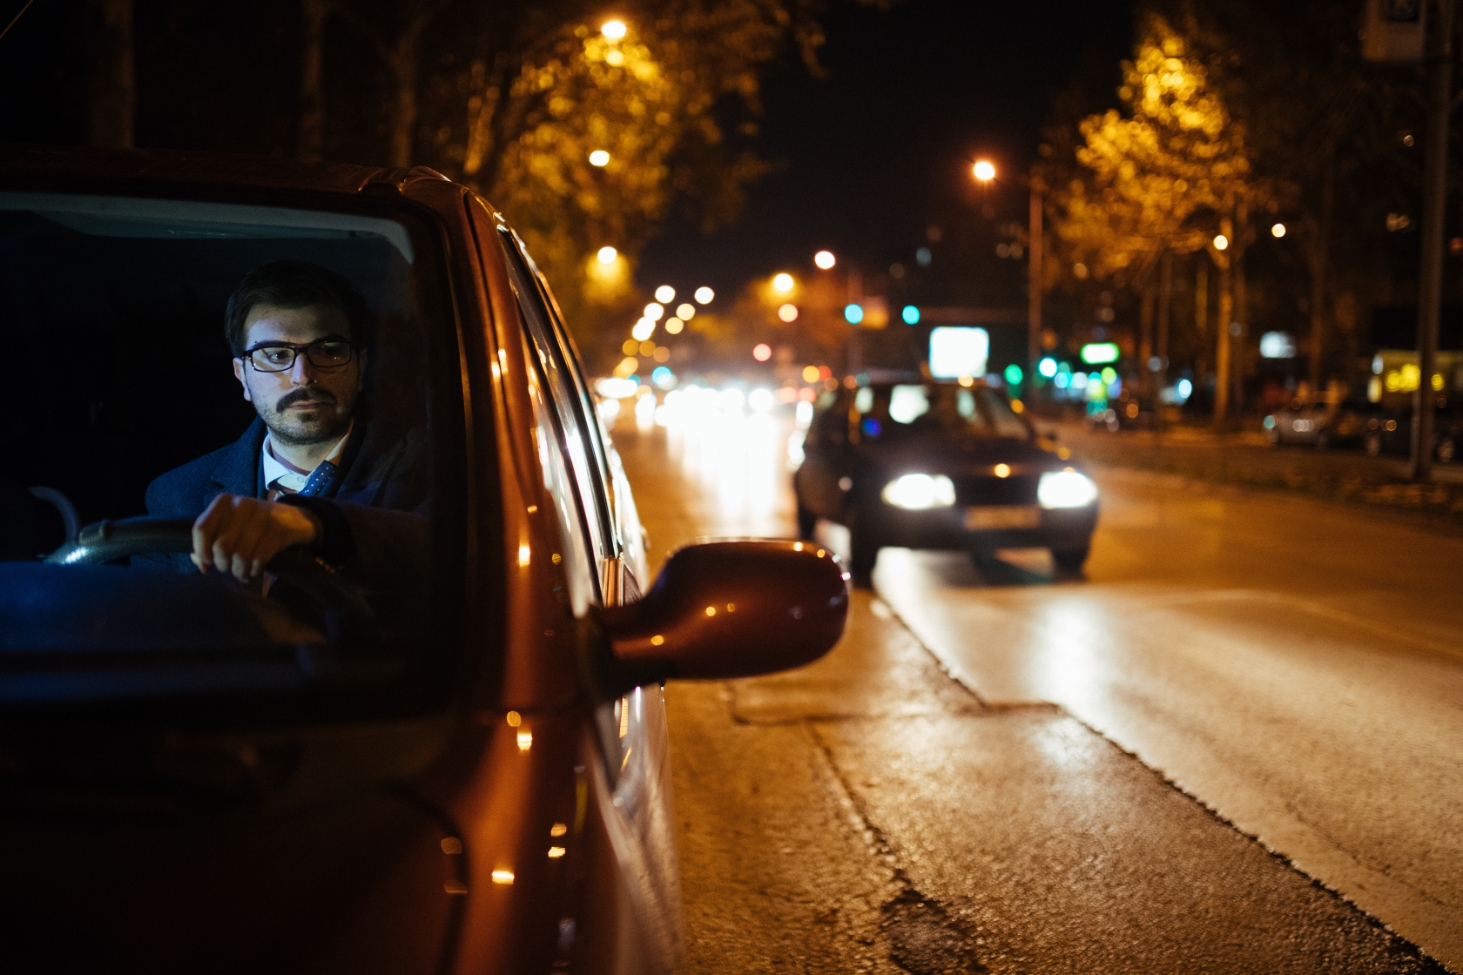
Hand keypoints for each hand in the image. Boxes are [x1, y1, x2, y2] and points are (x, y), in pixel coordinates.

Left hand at [191, 494, 321, 581]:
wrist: (294, 519)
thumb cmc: (254, 526)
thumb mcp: (230, 526)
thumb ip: (210, 541)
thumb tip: (199, 562)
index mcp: (223, 502)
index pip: (201, 529)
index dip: (201, 551)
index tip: (208, 564)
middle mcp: (241, 505)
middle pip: (220, 546)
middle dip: (223, 565)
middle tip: (229, 569)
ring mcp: (262, 516)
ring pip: (240, 556)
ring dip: (240, 571)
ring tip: (242, 573)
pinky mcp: (279, 530)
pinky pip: (259, 559)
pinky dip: (254, 570)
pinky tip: (254, 571)